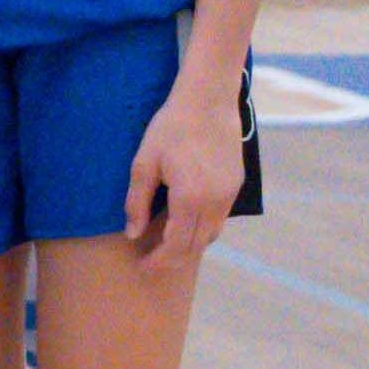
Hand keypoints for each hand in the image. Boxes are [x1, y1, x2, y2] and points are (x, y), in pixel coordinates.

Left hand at [124, 72, 249, 266]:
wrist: (208, 101)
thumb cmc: (171, 128)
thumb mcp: (144, 163)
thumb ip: (137, 202)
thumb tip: (133, 234)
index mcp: (191, 198)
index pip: (177, 244)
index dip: (160, 261)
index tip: (143, 268)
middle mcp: (216, 201)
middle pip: (196, 245)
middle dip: (173, 260)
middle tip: (151, 265)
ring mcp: (230, 194)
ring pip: (211, 234)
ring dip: (190, 246)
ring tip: (166, 248)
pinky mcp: (236, 185)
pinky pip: (220, 219)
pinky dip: (202, 229)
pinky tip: (185, 225)